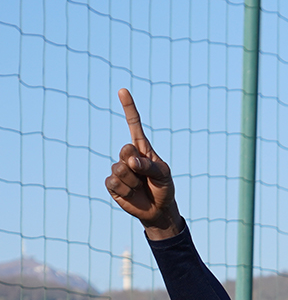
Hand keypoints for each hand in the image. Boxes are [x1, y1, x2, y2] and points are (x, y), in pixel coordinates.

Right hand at [105, 89, 183, 238]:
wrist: (158, 209)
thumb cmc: (163, 187)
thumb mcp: (164, 175)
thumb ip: (149, 165)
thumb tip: (131, 161)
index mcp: (142, 149)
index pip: (134, 125)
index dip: (129, 108)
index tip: (123, 91)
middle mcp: (128, 155)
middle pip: (125, 150)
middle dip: (136, 165)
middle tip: (144, 175)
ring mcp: (118, 168)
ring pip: (120, 169)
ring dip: (134, 181)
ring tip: (141, 186)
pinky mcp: (112, 183)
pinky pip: (114, 182)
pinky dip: (126, 189)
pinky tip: (132, 193)